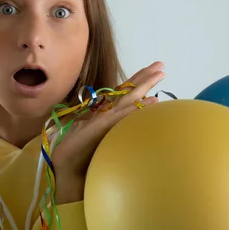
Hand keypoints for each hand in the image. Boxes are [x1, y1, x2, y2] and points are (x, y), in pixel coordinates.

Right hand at [51, 61, 164, 201]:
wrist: (67, 164)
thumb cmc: (81, 152)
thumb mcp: (99, 136)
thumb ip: (110, 127)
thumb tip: (125, 123)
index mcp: (105, 111)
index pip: (124, 92)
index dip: (138, 80)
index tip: (153, 70)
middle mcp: (106, 111)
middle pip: (128, 90)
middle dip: (144, 76)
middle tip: (161, 64)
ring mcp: (104, 117)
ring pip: (128, 97)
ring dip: (144, 85)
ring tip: (160, 74)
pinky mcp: (101, 127)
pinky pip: (123, 114)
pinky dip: (137, 107)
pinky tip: (151, 102)